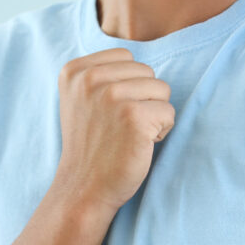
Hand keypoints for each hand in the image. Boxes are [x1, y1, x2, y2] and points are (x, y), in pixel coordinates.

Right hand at [54, 48, 174, 212]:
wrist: (84, 187)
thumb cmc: (92, 144)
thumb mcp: (82, 99)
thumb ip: (102, 74)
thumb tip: (139, 58)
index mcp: (75, 70)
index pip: (127, 57)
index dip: (129, 85)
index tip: (109, 112)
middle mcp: (90, 79)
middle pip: (147, 72)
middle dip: (144, 99)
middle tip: (122, 127)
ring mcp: (112, 96)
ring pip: (162, 89)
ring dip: (154, 115)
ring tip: (131, 135)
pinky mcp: (134, 117)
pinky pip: (169, 112)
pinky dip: (162, 131)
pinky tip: (141, 145)